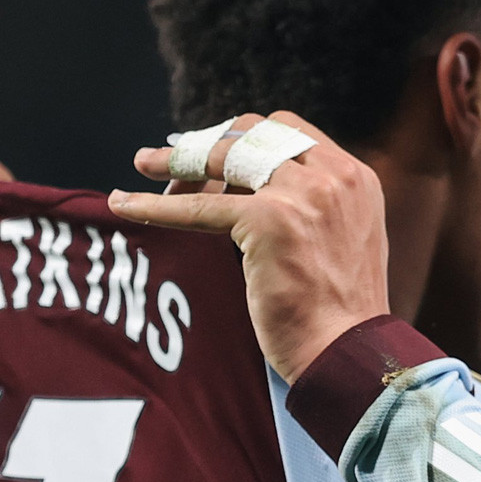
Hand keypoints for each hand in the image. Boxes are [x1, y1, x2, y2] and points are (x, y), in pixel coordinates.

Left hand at [107, 112, 388, 381]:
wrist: (348, 351)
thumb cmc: (339, 313)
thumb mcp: (342, 240)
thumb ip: (314, 207)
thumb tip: (248, 192)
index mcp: (355, 177)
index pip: (288, 130)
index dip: (244, 136)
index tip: (214, 152)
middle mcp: (332, 177)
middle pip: (252, 135)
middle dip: (209, 142)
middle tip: (174, 159)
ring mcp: (301, 195)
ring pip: (222, 159)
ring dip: (178, 158)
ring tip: (144, 163)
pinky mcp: (268, 221)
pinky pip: (197, 207)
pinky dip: (155, 205)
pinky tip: (125, 203)